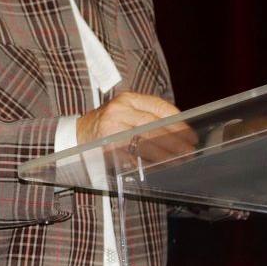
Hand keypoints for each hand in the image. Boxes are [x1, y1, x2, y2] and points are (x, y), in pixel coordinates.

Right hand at [77, 91, 196, 160]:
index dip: (179, 123)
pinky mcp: (108, 146)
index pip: (160, 108)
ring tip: (178, 160)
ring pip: (146, 142)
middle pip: (156, 126)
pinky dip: (148, 162)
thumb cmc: (106, 125)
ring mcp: (113, 128)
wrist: (75, 135)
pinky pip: (133, 155)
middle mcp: (121, 110)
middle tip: (189, 151)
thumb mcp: (126, 112)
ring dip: (166, 154)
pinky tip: (159, 166)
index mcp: (128, 99)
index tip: (190, 135)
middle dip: (176, 141)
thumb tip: (179, 131)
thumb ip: (148, 117)